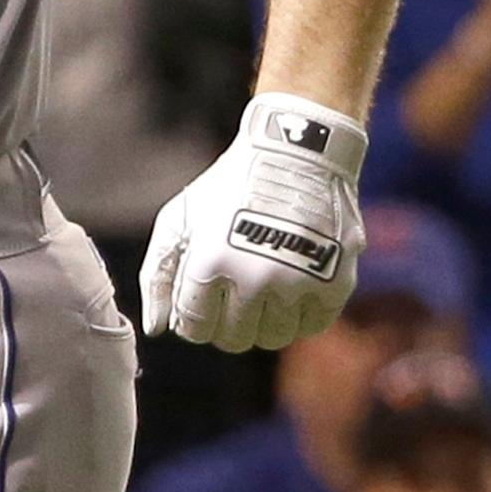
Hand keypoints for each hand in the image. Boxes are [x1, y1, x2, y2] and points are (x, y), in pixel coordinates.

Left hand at [142, 94, 367, 352]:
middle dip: (224, 324)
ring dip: (262, 321)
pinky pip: (311, 327)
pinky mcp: (334, 283)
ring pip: (273, 338)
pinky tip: (289, 288)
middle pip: (233, 339)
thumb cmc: (229, 187)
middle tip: (229, 296)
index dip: (192, 319)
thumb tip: (156, 329)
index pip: (194, 327)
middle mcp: (255, 277)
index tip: (199, 301)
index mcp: (211, 261)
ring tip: (259, 288)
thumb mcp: (180, 219)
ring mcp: (298, 283)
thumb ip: (158, 276)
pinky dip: (298, 316)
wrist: (296, 152)